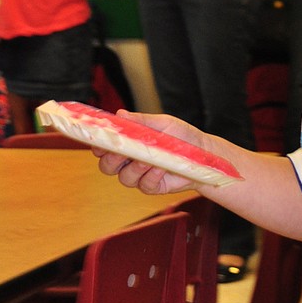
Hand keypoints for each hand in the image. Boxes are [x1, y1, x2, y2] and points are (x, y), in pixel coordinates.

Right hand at [94, 111, 208, 195]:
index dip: (98, 146)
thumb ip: (140, 121)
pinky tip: (161, 168)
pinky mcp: (152, 187)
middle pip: (107, 166)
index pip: (103, 147)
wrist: (203, 154)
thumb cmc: (181, 136)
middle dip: (111, 159)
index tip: (102, 141)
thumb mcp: (162, 123)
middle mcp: (129, 161)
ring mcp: (140, 176)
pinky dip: (151, 176)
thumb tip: (120, 114)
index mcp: (127, 143)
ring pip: (124, 178)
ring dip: (135, 168)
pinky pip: (144, 185)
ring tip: (149, 158)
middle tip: (121, 151)